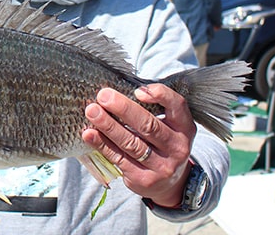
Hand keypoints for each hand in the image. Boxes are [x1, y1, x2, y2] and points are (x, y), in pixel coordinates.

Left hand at [82, 84, 194, 207]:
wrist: (170, 184)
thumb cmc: (163, 143)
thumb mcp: (170, 125)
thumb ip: (154, 108)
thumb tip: (120, 91)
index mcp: (185, 128)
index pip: (177, 106)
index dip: (160, 95)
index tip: (137, 90)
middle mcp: (177, 148)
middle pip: (149, 125)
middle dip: (124, 108)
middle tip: (103, 95)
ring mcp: (161, 166)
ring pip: (131, 143)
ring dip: (108, 125)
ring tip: (92, 111)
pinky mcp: (143, 179)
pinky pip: (119, 158)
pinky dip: (102, 144)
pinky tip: (89, 134)